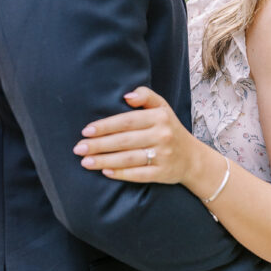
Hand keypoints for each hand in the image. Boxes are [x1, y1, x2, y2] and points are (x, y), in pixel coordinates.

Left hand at [74, 87, 197, 183]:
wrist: (192, 158)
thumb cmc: (170, 128)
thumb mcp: (162, 108)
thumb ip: (145, 96)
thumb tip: (126, 96)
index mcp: (159, 117)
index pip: (127, 121)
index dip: (105, 126)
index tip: (86, 131)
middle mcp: (162, 135)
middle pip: (124, 141)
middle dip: (99, 145)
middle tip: (78, 148)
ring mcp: (163, 156)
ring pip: (129, 159)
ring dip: (105, 161)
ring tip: (85, 162)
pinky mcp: (163, 173)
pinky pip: (139, 175)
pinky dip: (121, 174)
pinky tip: (105, 172)